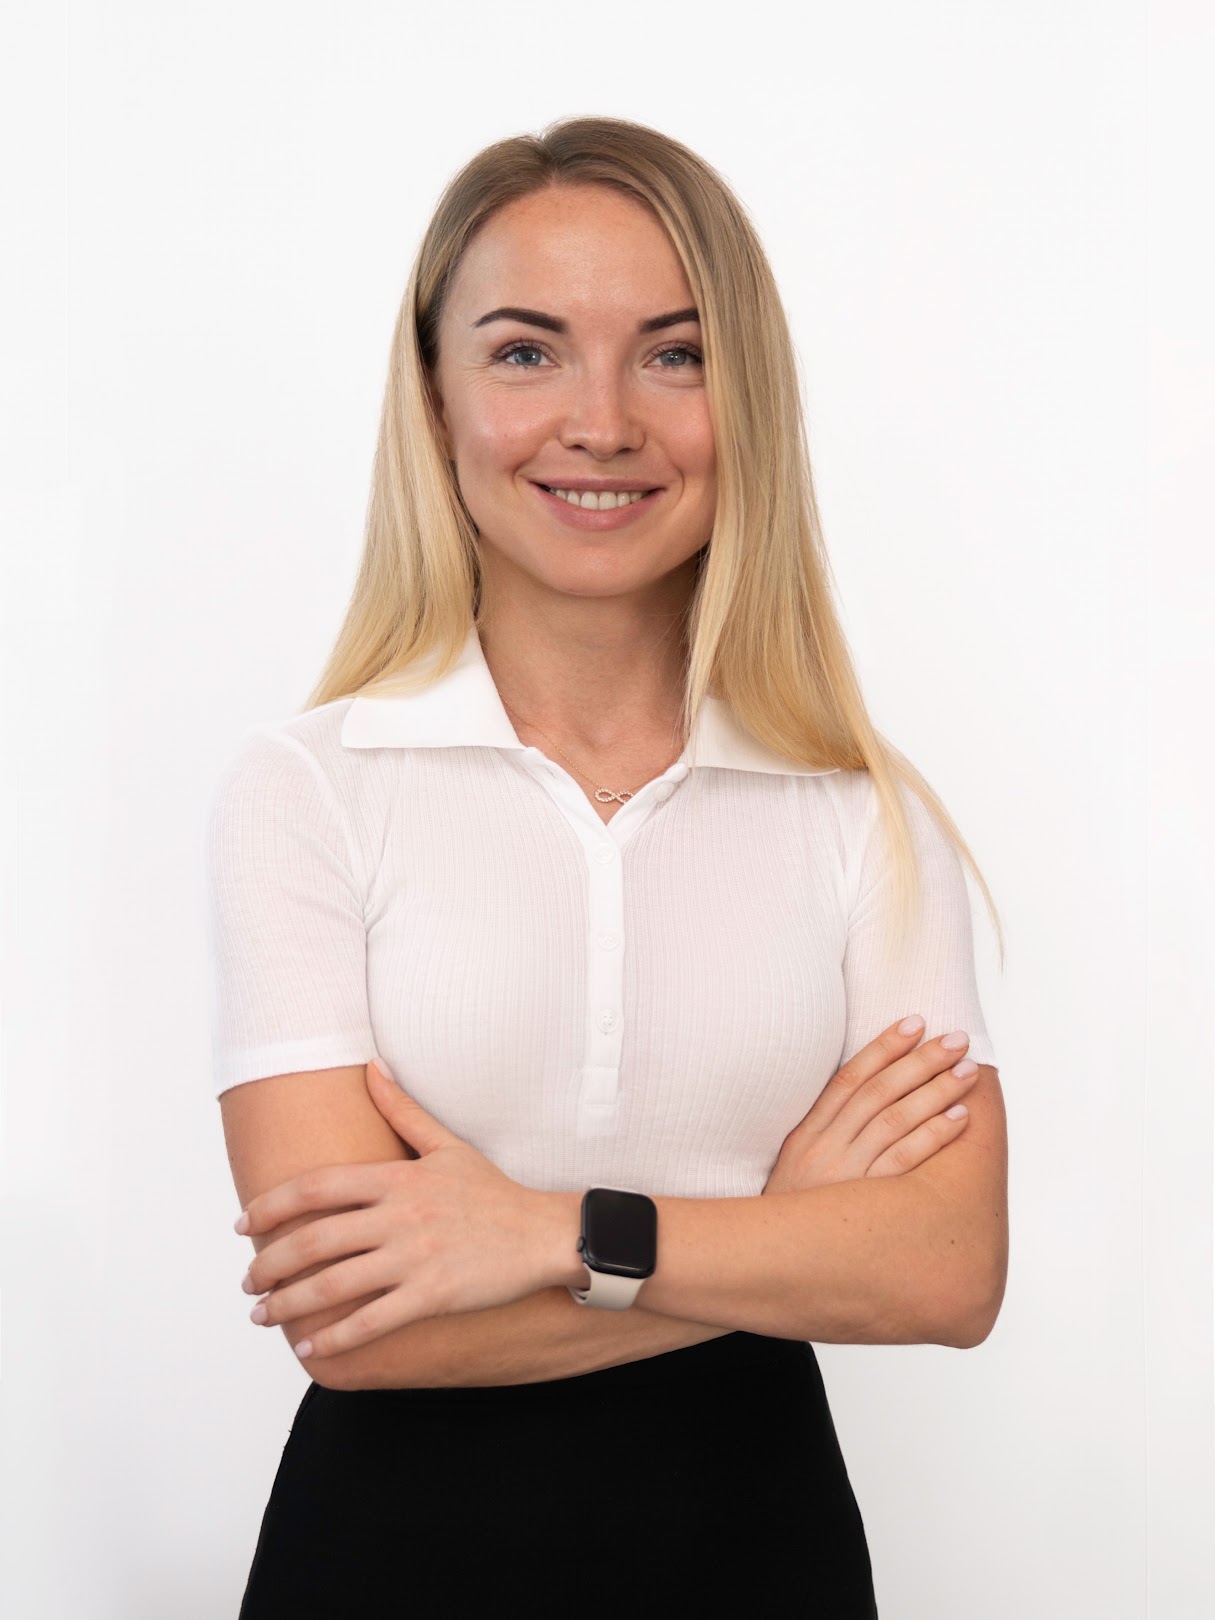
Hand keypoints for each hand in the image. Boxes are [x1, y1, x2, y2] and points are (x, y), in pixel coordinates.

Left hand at [237, 1060, 564, 1360]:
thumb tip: (371, 1067)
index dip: (271, 1205)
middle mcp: (399, 1216)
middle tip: (247, 1280)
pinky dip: (334, 1337)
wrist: (543, 1234)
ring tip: (262, 1315)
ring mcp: (414, 1258)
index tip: (244, 1223)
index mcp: (397, 1177)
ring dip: (288, 1305)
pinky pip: (371, 1321)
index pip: (317, 1187)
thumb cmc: (493, 1191)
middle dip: (269, 1264)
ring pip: (333, 1284)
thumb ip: (402, 1110)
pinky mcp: (431, 1296)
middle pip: (313, 1240)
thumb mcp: (447, 1144)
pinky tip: (309, 1347)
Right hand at [762, 1019, 978, 1194]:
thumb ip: (828, 1129)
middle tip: (956, 1039)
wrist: (763, 1262)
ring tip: (967, 1070)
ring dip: (935, 1090)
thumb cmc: (793, 1212)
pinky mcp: (862, 1203)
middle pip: (878, 1092)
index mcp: (807, 1132)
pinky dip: (933, 1135)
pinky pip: (904, 1162)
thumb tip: (870, 1093)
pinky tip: (959, 1117)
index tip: (915, 1021)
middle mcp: (824, 1147)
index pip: (849, 1077)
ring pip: (895, 1119)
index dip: (883, 1046)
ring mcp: (844, 1174)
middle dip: (921, 1060)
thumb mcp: (796, 1163)